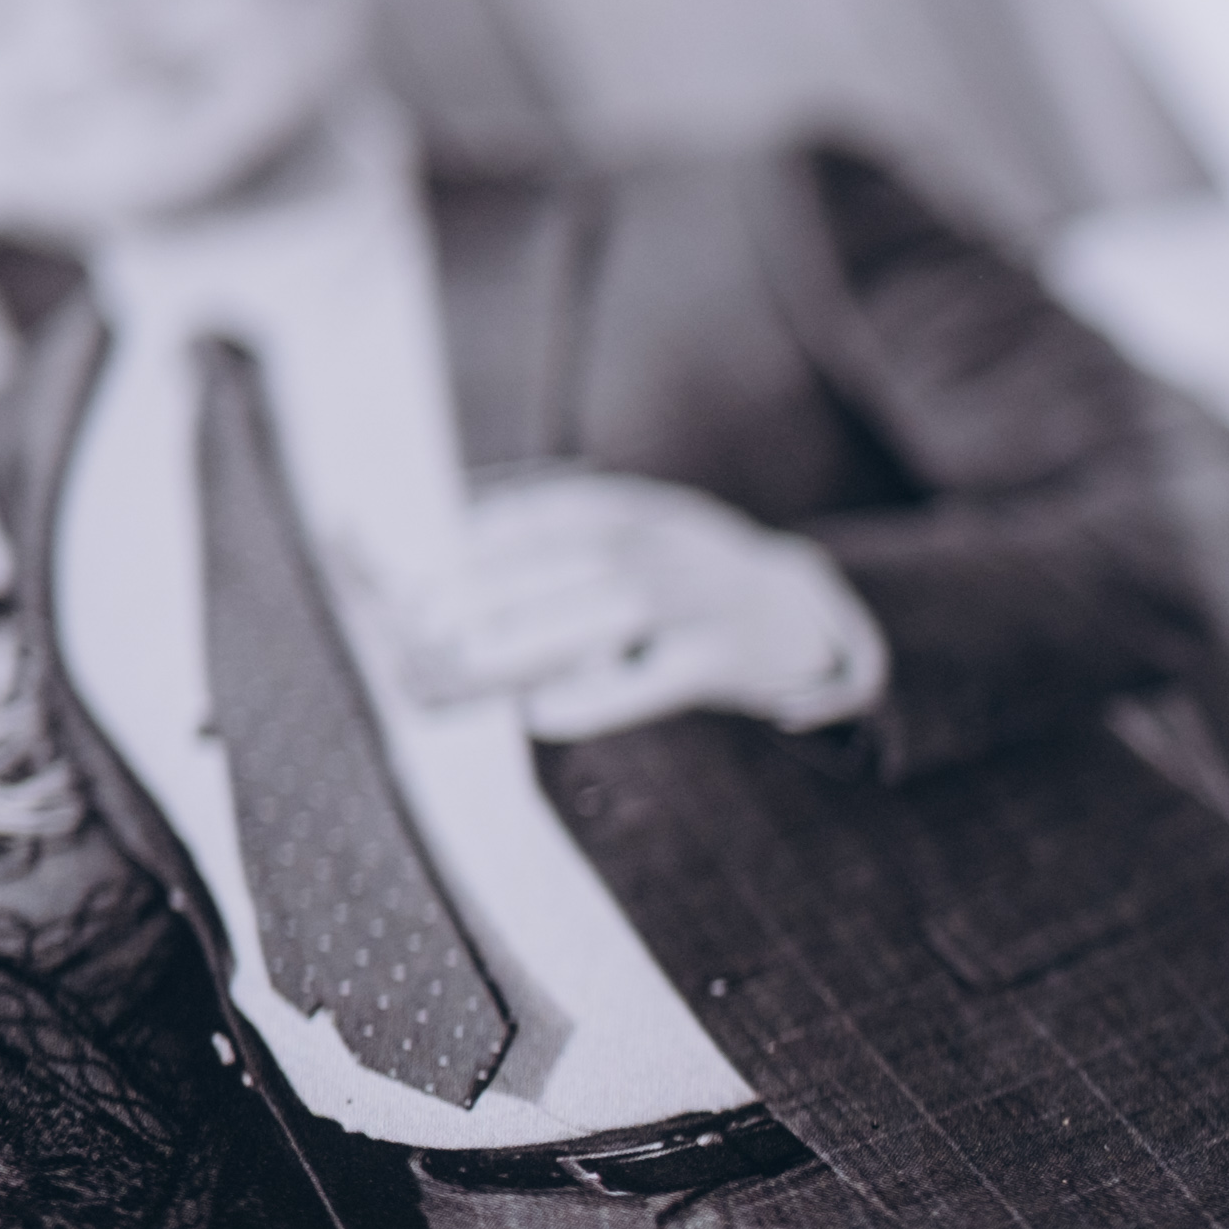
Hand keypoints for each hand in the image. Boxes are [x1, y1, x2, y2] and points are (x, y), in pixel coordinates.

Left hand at [399, 473, 887, 739]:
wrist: (802, 615)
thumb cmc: (688, 587)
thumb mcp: (638, 539)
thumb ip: (561, 550)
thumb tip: (451, 589)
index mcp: (640, 514)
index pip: (550, 515)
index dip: (483, 538)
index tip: (426, 566)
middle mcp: (670, 550)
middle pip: (569, 562)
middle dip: (490, 588)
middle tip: (425, 619)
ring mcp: (699, 603)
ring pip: (608, 615)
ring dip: (533, 636)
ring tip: (467, 659)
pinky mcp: (721, 660)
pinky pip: (653, 683)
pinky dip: (596, 700)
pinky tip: (539, 713)